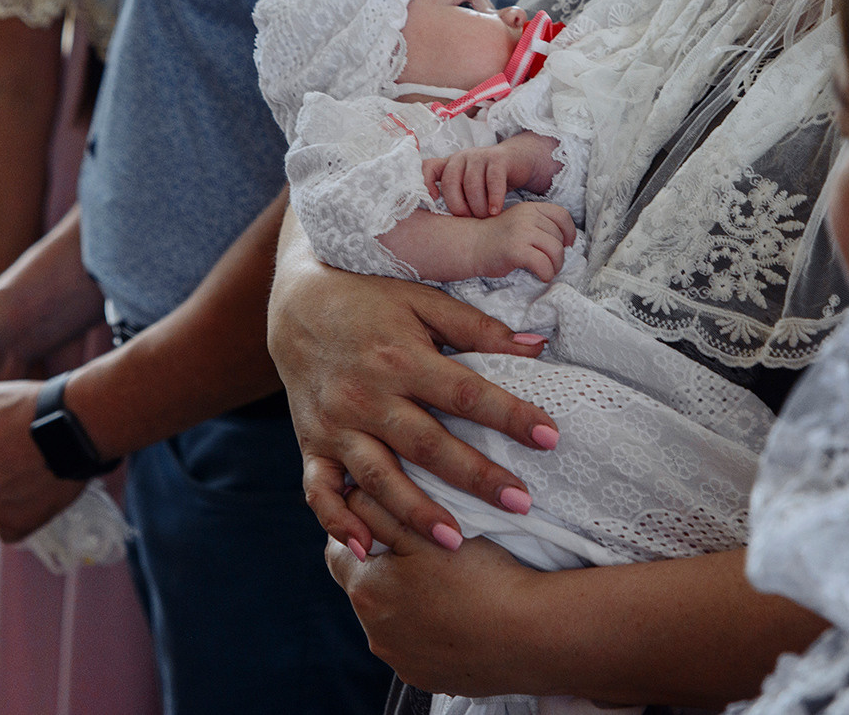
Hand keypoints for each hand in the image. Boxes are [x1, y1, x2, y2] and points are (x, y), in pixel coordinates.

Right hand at [268, 238, 559, 554]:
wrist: (299, 303)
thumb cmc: (371, 300)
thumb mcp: (423, 301)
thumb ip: (478, 327)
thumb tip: (538, 348)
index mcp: (401, 359)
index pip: (464, 394)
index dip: (509, 416)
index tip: (550, 437)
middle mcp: (367, 396)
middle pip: (427, 445)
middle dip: (476, 477)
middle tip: (521, 503)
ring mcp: (336, 425)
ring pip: (378, 477)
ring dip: (415, 512)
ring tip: (455, 541)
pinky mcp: (312, 443)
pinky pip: (320, 490)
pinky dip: (338, 521)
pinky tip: (366, 548)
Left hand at [326, 488, 545, 697]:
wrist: (531, 634)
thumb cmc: (481, 575)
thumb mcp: (424, 529)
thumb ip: (379, 510)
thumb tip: (350, 494)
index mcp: (367, 590)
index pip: (339, 553)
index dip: (360, 530)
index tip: (383, 519)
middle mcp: (375, 633)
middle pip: (367, 589)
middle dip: (385, 568)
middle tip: (420, 548)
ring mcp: (402, 662)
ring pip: (393, 620)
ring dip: (408, 601)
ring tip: (446, 582)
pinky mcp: (429, 678)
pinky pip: (420, 648)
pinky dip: (432, 630)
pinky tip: (460, 614)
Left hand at [426, 145, 516, 216]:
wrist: (519, 161)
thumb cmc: (489, 181)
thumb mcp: (469, 186)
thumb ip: (457, 196)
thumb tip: (444, 224)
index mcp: (449, 165)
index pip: (428, 167)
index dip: (425, 183)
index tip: (433, 201)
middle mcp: (461, 158)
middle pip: (450, 183)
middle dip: (458, 206)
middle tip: (469, 219)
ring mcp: (479, 156)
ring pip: (471, 184)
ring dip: (478, 206)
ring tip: (485, 217)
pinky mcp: (499, 158)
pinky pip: (493, 180)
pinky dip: (494, 198)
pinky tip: (495, 210)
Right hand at [473, 203, 573, 282]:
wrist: (470, 245)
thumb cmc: (496, 239)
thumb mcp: (520, 222)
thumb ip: (539, 225)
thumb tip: (567, 242)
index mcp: (530, 207)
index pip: (562, 215)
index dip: (569, 232)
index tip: (566, 245)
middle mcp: (527, 216)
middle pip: (559, 238)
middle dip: (559, 255)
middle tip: (549, 264)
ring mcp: (521, 232)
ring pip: (555, 251)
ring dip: (555, 266)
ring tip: (546, 271)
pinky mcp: (516, 249)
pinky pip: (543, 264)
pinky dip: (546, 273)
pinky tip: (540, 276)